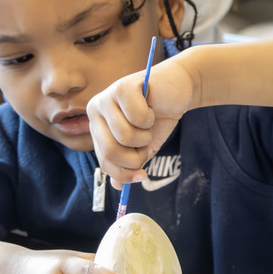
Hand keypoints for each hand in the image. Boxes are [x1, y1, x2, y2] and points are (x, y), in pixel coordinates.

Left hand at [87, 57, 194, 186]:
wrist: (177, 90)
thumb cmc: (157, 117)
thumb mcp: (143, 147)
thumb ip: (129, 165)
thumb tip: (117, 187)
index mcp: (96, 126)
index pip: (104, 160)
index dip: (125, 173)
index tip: (142, 175)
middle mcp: (95, 110)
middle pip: (110, 151)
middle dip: (134, 157)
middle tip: (146, 145)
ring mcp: (107, 96)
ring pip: (125, 136)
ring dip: (145, 135)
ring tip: (148, 122)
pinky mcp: (123, 86)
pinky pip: (137, 118)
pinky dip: (150, 118)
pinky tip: (150, 106)